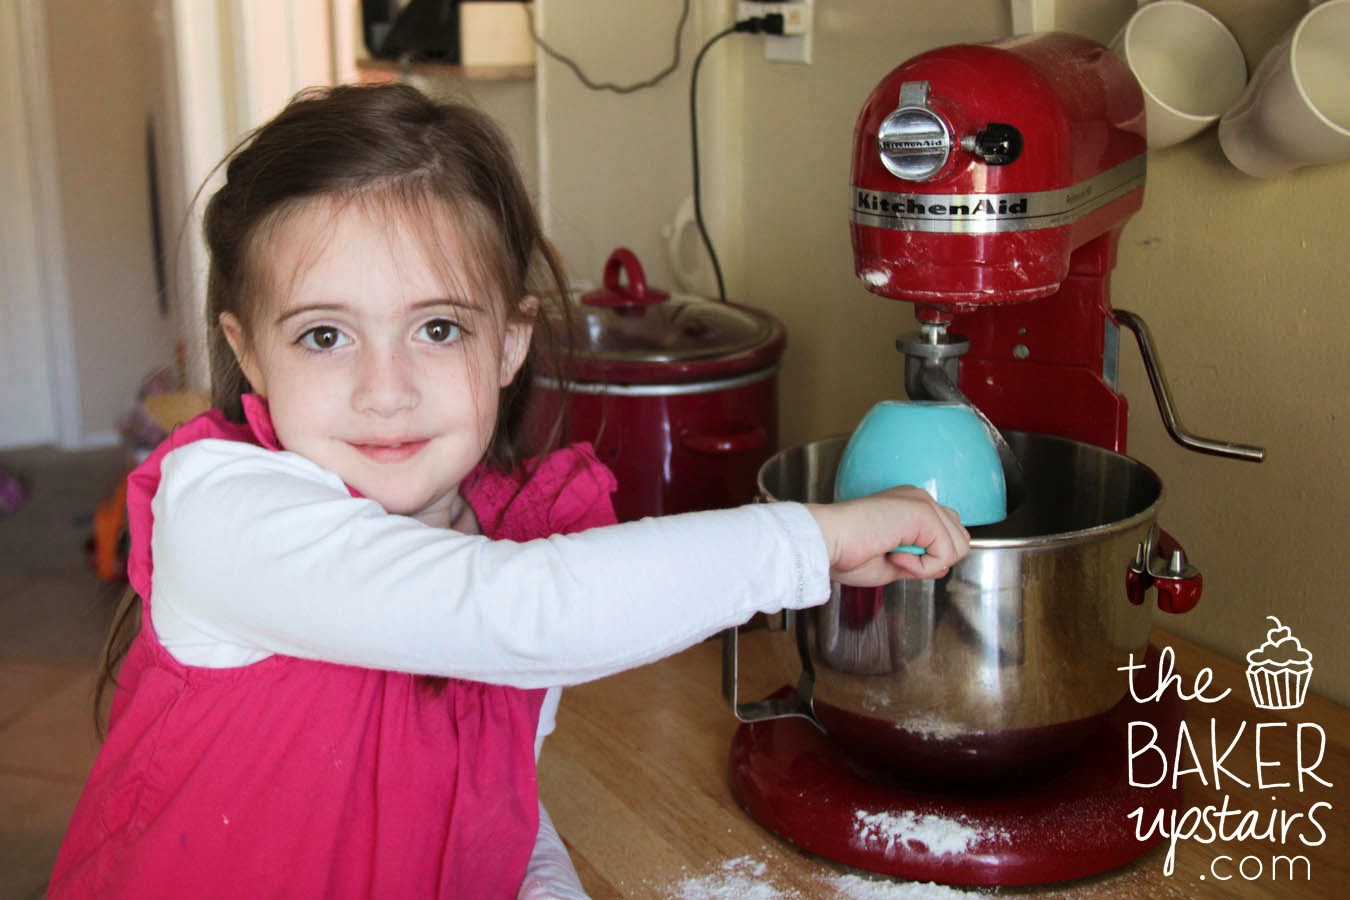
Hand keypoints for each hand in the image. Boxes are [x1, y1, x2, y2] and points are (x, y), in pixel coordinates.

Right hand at [806, 485, 969, 585]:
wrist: (825, 541)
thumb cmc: (845, 552)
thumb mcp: (893, 563)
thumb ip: (920, 562)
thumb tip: (943, 566)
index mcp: (909, 507)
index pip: (947, 534)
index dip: (932, 558)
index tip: (899, 561)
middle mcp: (919, 499)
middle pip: (960, 538)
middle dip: (936, 560)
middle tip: (900, 560)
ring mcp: (923, 504)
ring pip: (958, 547)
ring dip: (929, 564)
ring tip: (897, 557)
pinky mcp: (924, 513)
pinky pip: (946, 554)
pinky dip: (923, 567)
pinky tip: (896, 556)